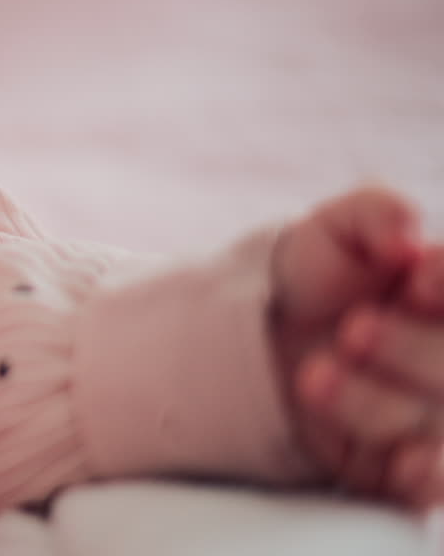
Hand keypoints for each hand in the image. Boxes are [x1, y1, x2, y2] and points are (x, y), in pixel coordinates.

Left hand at [269, 186, 425, 501]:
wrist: (267, 330)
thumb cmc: (323, 273)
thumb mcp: (340, 228)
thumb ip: (377, 213)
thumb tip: (407, 233)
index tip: (416, 278)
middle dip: (411, 349)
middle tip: (354, 329)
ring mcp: (437, 414)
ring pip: (437, 420)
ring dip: (377, 403)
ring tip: (314, 377)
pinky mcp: (406, 464)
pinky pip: (434, 480)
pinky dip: (428, 474)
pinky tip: (406, 465)